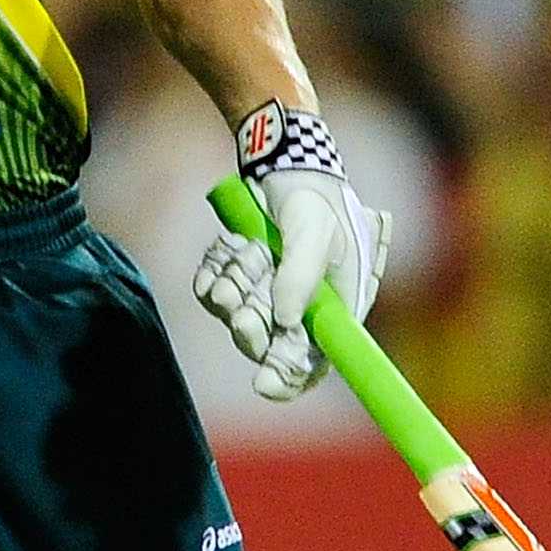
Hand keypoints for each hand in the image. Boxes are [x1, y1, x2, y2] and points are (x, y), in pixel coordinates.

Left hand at [194, 102, 390, 401]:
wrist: (282, 166)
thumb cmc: (314, 201)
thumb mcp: (314, 234)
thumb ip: (300, 275)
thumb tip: (285, 320)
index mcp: (335, 307)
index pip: (314, 360)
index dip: (290, 377)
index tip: (264, 384)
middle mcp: (300, 306)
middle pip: (268, 343)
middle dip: (251, 330)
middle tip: (241, 313)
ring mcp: (266, 292)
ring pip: (237, 314)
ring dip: (233, 292)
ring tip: (239, 259)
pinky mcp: (240, 275)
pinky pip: (215, 290)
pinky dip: (215, 274)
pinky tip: (223, 252)